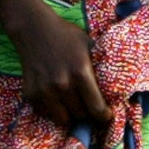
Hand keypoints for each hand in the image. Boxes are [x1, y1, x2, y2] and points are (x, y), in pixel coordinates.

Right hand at [0, 0, 110, 132]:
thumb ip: (100, 65)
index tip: (106, 114)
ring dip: (69, 113)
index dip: (104, 115)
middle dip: (86, 111)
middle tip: (86, 102)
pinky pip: (46, 113)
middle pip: (81, 115)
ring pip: (63, 119)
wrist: (34, 29)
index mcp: (81, 72)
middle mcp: (63, 85)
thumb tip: (118, 84)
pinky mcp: (31, 94)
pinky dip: (51, 108)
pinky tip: (53, 95)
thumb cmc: (66, 36)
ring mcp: (45, 91)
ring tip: (70, 102)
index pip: (96, 108)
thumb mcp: (88, 45)